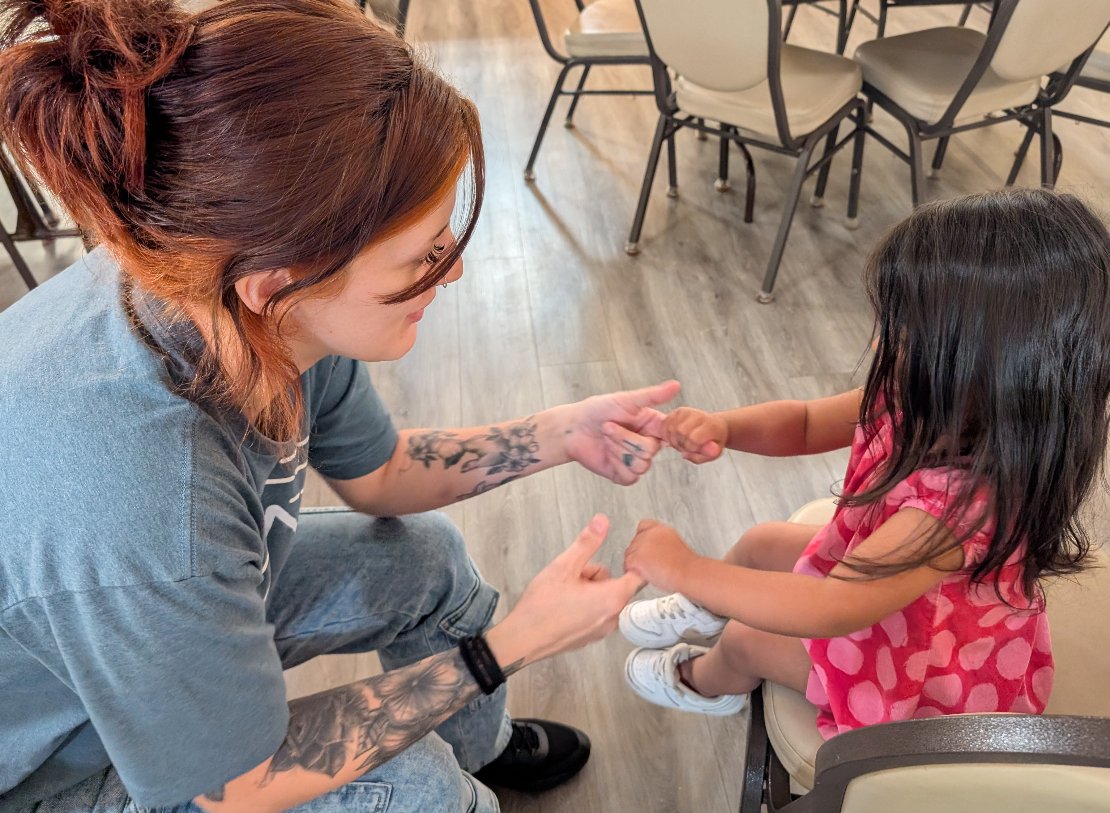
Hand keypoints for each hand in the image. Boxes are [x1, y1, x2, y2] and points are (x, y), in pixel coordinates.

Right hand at [490, 515, 645, 666]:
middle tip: (572, 579)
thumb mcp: (564, 566)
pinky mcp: (590, 638)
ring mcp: (601, 631)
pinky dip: (584, 607)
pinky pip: (596, 614)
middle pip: (615, 585)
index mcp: (612, 599)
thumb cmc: (542, 606)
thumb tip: (602, 521)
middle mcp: (612, 618)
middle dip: (595, 577)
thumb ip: (587, 542)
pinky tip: (563, 607)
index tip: (609, 559)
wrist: (522, 639)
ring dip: (589, 592)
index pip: (638, 576)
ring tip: (564, 594)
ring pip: (603, 599)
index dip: (627, 563)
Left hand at [560, 380, 679, 484]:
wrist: (572, 428)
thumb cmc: (597, 410)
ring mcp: (636, 461)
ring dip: (618, 450)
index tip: (649, 427)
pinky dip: (616, 464)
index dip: (665, 434)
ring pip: (642, 465)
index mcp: (652, 425)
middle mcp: (648, 443)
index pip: (671, 434)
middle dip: (625, 438)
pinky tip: (606, 453)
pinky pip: (631, 477)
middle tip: (607, 427)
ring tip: (605, 438)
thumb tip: (677, 385)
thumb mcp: (626, 400)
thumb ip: (652, 396)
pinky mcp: (624, 475)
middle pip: (651, 450)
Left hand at [624, 519, 699, 593]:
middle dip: (639, 554)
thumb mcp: (675, 544)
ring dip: (635, 563)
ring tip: (651, 571)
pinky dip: (633, 572)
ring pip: (629, 554)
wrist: (688, 573)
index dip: (643, 538)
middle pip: (634, 542)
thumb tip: (654, 550)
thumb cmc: (686, 565)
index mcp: (660, 529)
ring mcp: (641, 544)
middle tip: (650, 564)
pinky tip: (645, 575)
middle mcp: (649, 534)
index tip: (647, 548)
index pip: (643, 526)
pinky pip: (627, 565)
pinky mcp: (636, 557)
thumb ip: (661, 542)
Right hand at [661, 407, 727, 463]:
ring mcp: (687, 411)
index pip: (693, 437)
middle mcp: (698, 416)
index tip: (694, 449)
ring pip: (670, 427)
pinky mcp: (678, 411)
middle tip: (685, 447)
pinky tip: (674, 437)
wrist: (716, 425)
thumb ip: (699, 457)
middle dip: (680, 443)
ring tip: (680, 442)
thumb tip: (684, 455)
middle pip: (680, 431)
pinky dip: (666, 433)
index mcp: (711, 426)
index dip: (690, 447)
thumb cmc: (714, 441)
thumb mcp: (713, 454)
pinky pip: (665, 423)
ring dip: (672, 439)